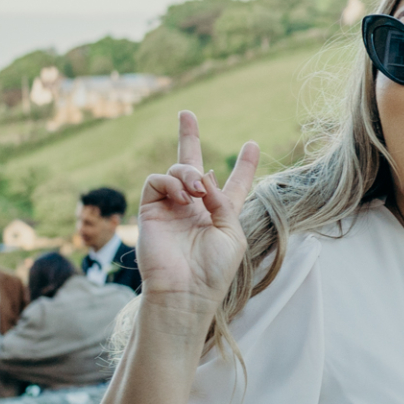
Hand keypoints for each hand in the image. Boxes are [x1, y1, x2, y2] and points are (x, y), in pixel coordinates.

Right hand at [141, 111, 260, 316]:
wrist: (185, 289)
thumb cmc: (214, 269)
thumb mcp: (232, 233)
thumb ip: (223, 200)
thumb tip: (203, 173)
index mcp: (221, 214)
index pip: (233, 184)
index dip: (244, 166)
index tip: (252, 145)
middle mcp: (195, 207)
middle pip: (192, 165)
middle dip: (189, 137)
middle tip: (186, 114)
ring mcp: (171, 207)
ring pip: (176, 169)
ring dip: (188, 172)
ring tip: (196, 189)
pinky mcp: (150, 209)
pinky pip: (157, 180)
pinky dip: (171, 182)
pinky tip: (183, 197)